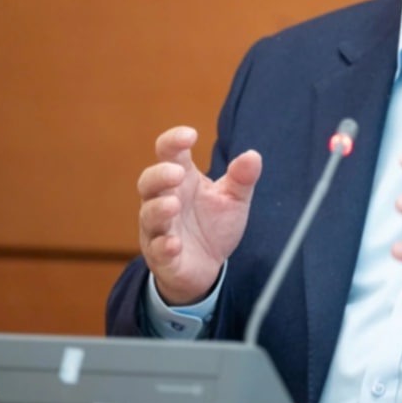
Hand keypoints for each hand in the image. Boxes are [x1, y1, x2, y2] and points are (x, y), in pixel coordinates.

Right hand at [138, 126, 260, 304]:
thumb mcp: (234, 199)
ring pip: (148, 215)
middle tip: (177, 173)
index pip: (169, 153)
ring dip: (159, 209)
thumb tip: (253, 155)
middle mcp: (164, 200)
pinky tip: (174, 244)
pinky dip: (163, 245)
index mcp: (182, 180)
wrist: (207, 266)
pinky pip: (157, 249)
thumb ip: (242, 178)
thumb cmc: (214, 225)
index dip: (174, 141)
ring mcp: (159, 228)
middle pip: (149, 182)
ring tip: (174, 205)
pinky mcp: (161, 256)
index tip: (190, 135)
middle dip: (160, 175)